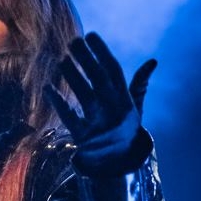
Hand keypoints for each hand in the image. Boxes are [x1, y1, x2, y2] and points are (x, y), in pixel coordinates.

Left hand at [44, 32, 156, 169]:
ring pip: (84, 96)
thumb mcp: (135, 108)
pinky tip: (47, 88)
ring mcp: (99, 124)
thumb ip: (140, 86)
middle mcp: (114, 111)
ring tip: (62, 59)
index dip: (102, 53)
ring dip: (73, 77)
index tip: (91, 35)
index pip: (114, 71)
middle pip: (99, 80)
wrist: (119, 165)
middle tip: (73, 41)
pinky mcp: (84, 138)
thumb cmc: (125, 130)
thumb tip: (153, 62)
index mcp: (126, 101)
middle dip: (87, 60)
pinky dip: (58, 103)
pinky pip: (69, 118)